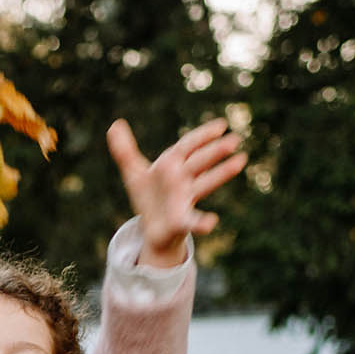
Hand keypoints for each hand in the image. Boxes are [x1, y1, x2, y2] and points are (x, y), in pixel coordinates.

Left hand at [106, 117, 245, 266]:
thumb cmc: (148, 197)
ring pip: (205, 183)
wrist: (152, 228)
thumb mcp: (133, 173)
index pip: (188, 145)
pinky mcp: (181, 221)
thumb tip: (114, 125)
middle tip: (235, 139)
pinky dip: (202, 222)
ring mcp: (185, 199)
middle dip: (216, 151)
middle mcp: (182, 179)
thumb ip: (124, 151)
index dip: (203, 135)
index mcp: (171, 165)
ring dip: (222, 173)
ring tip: (240, 162)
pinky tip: (211, 222)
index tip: (221, 125)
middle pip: (200, 161)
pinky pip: (193, 221)